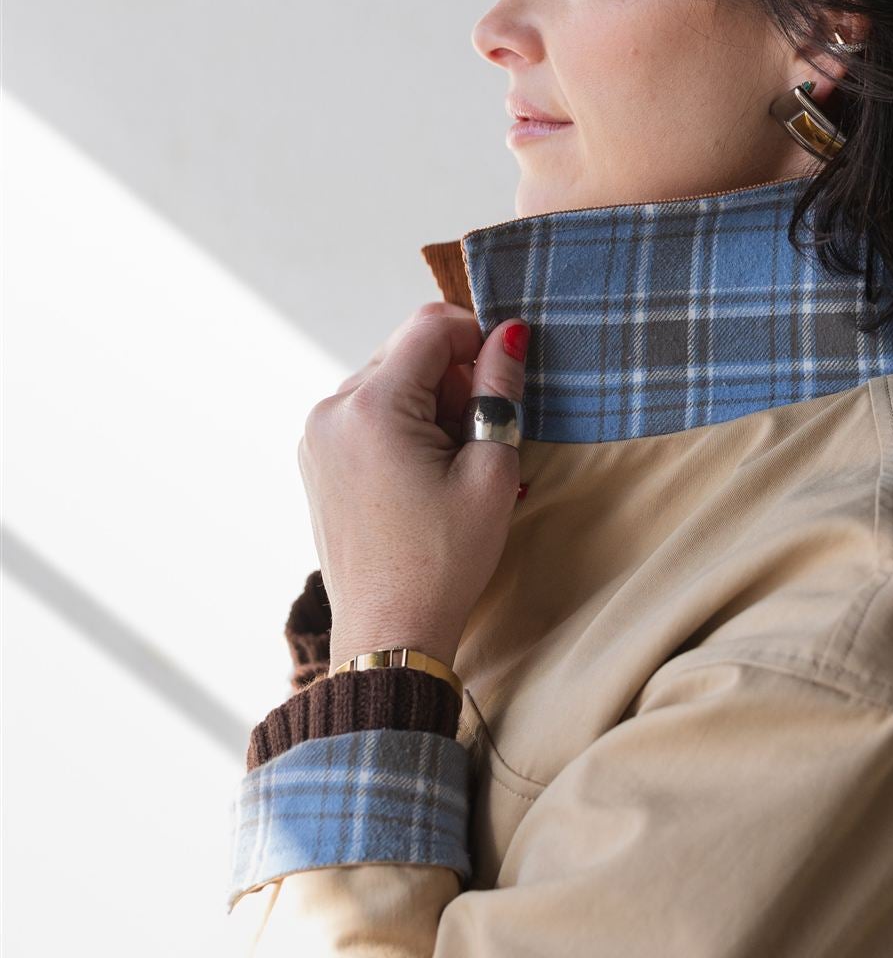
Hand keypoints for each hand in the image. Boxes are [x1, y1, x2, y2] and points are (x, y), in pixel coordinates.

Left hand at [296, 301, 528, 665]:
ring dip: (427, 400)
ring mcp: (316, 433)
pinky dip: (401, 421)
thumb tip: (511, 333)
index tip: (504, 377)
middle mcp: (332, 409)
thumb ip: (499, 390)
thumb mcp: (490, 471)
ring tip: (450, 462)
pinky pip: (366, 410)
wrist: (389, 631)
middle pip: (407, 349)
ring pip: (388, 378)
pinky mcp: (315, 455)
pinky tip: (421, 471)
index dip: (479, 338)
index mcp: (372, 407)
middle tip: (476, 436)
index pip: (432, 326)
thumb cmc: (444, 560)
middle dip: (452, 376)